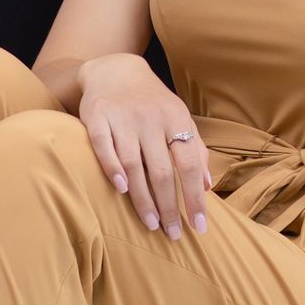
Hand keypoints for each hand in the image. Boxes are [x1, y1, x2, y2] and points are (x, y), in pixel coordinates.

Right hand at [77, 54, 210, 240]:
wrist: (115, 69)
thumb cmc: (152, 102)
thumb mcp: (178, 117)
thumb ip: (194, 148)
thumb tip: (207, 185)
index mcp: (175, 118)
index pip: (189, 163)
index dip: (194, 196)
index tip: (199, 226)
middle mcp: (150, 118)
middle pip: (162, 170)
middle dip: (169, 206)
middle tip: (172, 234)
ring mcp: (122, 118)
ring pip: (134, 165)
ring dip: (143, 198)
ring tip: (151, 224)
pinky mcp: (97, 117)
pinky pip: (104, 147)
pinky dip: (112, 168)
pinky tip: (120, 191)